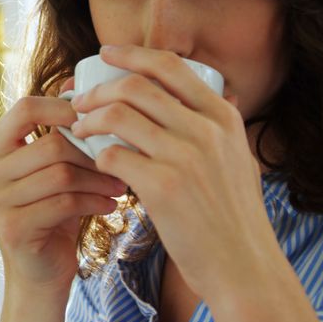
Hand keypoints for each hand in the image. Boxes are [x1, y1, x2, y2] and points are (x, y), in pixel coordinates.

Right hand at [0, 84, 127, 294]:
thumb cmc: (50, 212)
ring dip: (98, 179)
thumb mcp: (51, 167)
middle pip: (50, 144)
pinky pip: (63, 203)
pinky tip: (111, 205)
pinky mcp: (11, 228)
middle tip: (121, 161)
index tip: (96, 121)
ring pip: (60, 174)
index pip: (25, 108)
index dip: (64, 109)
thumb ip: (56, 130)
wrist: (39, 273)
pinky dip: (94, 202)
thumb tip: (74, 81)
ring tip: (121, 184)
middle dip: (92, 153)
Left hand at [69, 45, 275, 300]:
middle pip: (135, 86)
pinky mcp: (163, 187)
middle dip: (98, 90)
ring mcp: (185, 157)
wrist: (244, 267)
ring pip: (118, 115)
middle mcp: (206, 130)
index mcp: (222, 117)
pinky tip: (94, 165)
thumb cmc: (235, 217)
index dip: (132, 54)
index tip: (105, 54)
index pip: (170, 66)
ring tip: (79, 131)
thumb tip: (220, 92)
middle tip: (79, 102)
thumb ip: (224, 127)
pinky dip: (97, 157)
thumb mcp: (242, 159)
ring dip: (89, 120)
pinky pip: (113, 156)